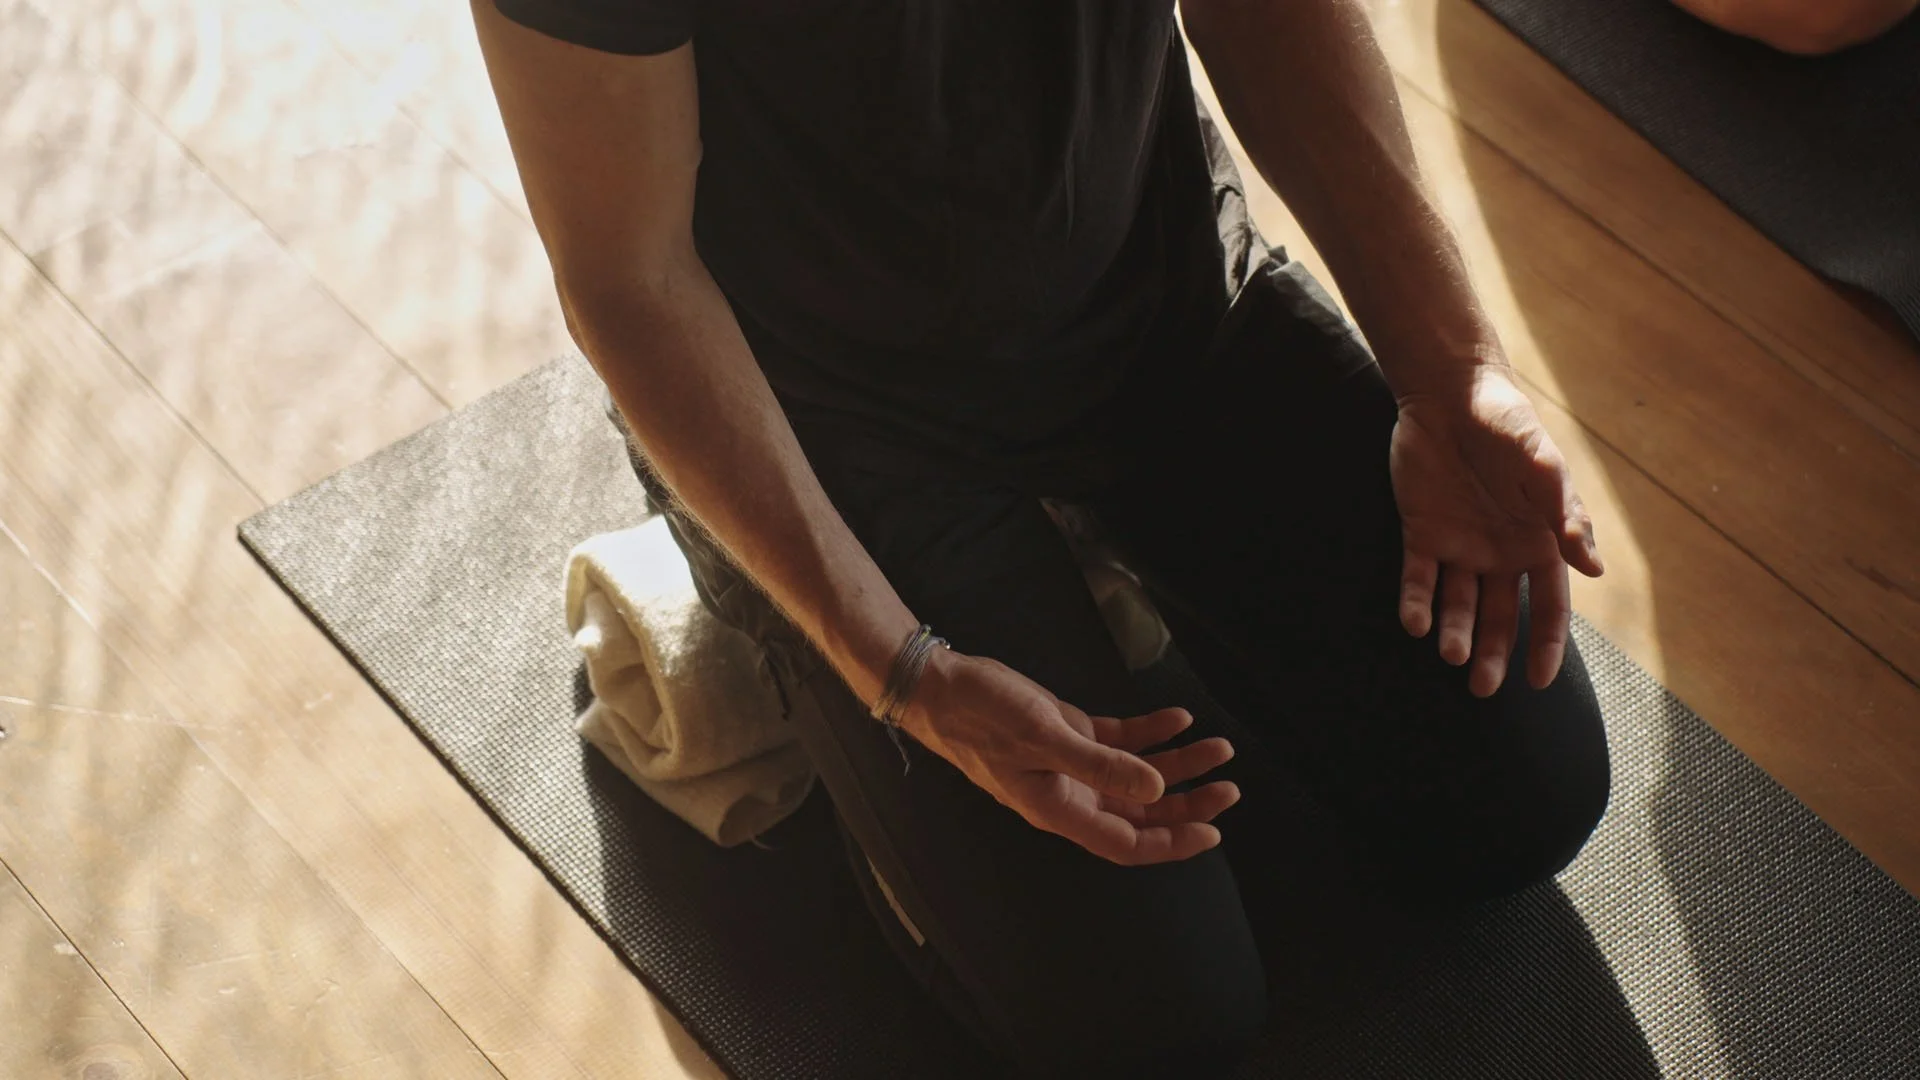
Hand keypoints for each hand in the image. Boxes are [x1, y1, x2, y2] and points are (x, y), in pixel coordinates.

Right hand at [899, 650, 1239, 865]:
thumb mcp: (1044, 738)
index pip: (1128, 844)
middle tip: (1229, 787)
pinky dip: (1151, 733)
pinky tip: (1179, 719)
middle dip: (1188, 802)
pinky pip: (1120, 743)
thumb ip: (1101, 766)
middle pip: (1142, 814)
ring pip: (1137, 777)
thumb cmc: (982, 717)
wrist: (942, 688)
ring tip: (1217, 746)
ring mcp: (1072, 765)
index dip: (1172, 843)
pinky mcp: (1068, 735)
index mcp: (1061, 810)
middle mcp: (1071, 795)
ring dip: (1177, 765)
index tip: (1213, 833)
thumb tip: (1155, 791)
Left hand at [1389, 364, 1604, 696]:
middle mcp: (1500, 552)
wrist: (1451, 392)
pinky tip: (1415, 623)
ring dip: (1454, 633)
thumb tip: (1594, 568)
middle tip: (1482, 688)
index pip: (1547, 607)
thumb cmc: (1506, 424)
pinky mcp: (1421, 533)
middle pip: (1498, 617)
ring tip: (1450, 655)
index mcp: (1538, 542)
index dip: (1545, 645)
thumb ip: (1566, 515)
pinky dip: (1416, 603)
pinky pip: (1418, 579)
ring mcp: (1460, 545)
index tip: (1539, 682)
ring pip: (1458, 605)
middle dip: (1492, 654)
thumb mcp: (1543, 464)